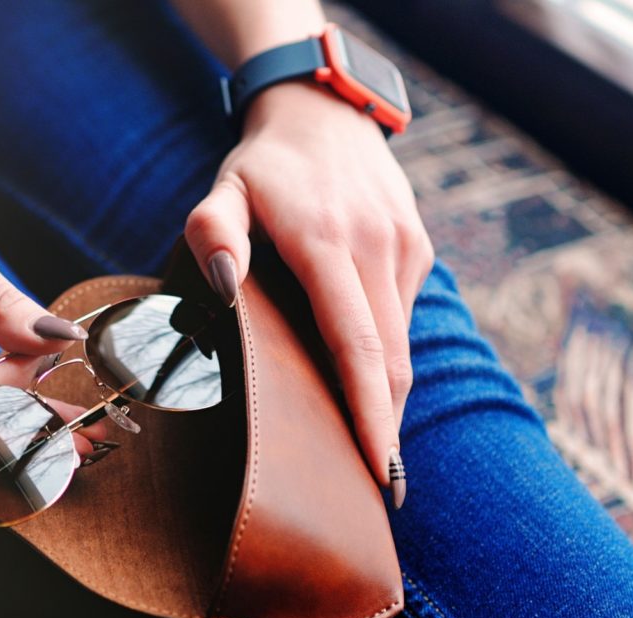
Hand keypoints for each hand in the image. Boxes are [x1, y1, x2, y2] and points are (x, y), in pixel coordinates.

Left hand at [185, 82, 433, 500]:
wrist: (325, 113)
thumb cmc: (263, 166)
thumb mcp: (224, 189)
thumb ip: (213, 233)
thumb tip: (222, 284)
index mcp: (329, 242)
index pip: (357, 345)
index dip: (370, 414)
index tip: (379, 471)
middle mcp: (378, 247)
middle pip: (390, 361)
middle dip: (386, 429)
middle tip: (375, 490)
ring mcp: (406, 248)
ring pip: (403, 346)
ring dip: (388, 400)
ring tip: (371, 452)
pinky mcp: (419, 249)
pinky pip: (405, 318)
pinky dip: (388, 361)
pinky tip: (368, 388)